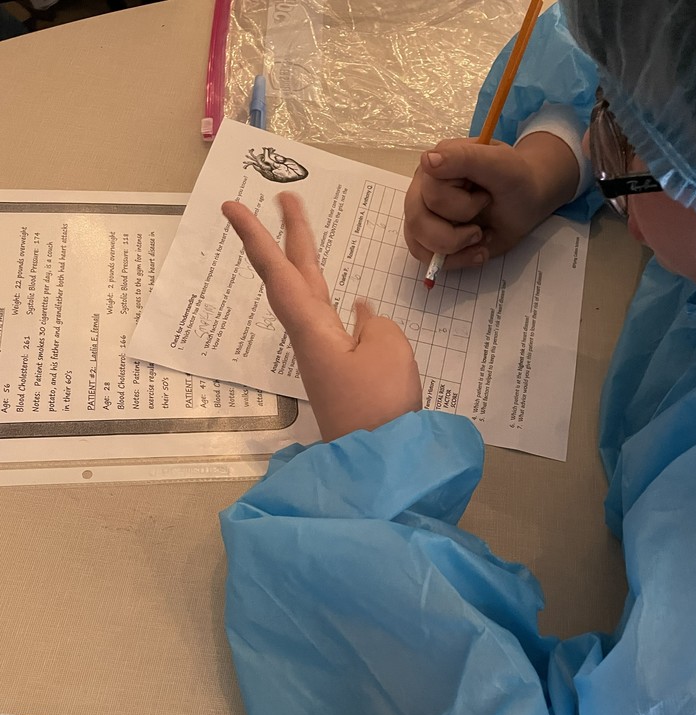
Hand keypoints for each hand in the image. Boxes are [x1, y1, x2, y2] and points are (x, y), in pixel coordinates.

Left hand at [223, 193, 421, 442]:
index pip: (279, 271)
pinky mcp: (340, 372)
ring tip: (303, 232)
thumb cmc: (379, 403)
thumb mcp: (388, 347)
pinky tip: (348, 300)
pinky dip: (334, 300)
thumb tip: (361, 316)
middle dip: (287, 236)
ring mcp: (324, 356)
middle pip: (292, 277)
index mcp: (313, 327)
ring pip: (309, 297)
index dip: (257, 237)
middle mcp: (310, 337)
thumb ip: (375, 323)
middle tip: (282, 198)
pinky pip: (331, 323)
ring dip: (305, 263)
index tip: (231, 206)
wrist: (379, 459)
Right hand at [403, 132, 579, 270]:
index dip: (461, 205)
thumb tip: (428, 161)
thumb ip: (465, 158)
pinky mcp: (428, 238)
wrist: (525, 202)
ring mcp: (423, 215)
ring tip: (479, 237)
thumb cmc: (515, 180)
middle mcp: (422, 189)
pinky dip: (456, 261)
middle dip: (455, 234)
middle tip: (480, 227)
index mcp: (436, 166)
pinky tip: (475, 251)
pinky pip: (427, 258)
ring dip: (456, 249)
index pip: (431, 193)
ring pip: (420, 243)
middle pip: (419, 222)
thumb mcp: (500, 164)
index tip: (485, 197)